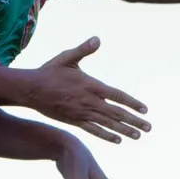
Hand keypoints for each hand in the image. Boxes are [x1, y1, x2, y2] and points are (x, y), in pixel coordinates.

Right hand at [23, 37, 149, 144]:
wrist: (31, 90)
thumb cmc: (49, 71)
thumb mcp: (66, 57)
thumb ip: (83, 49)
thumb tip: (97, 39)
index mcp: (90, 85)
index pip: (117, 95)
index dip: (132, 102)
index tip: (145, 109)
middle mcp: (89, 101)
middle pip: (116, 113)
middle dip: (133, 120)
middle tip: (148, 127)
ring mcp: (82, 113)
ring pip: (107, 124)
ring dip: (124, 130)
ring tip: (138, 136)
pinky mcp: (74, 121)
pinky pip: (93, 130)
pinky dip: (106, 135)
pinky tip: (117, 139)